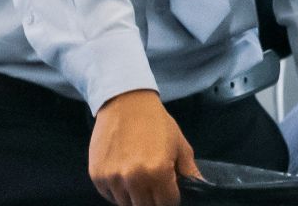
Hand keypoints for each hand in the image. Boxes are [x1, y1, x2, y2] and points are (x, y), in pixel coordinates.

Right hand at [88, 89, 200, 205]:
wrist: (124, 101)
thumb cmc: (156, 122)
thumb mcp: (179, 144)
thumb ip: (190, 171)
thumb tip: (201, 189)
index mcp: (158, 172)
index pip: (167, 204)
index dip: (170, 198)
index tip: (168, 189)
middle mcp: (133, 179)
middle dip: (153, 199)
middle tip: (153, 183)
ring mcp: (113, 178)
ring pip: (127, 204)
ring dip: (134, 196)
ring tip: (137, 177)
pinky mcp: (97, 176)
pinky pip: (109, 196)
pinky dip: (117, 191)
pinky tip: (123, 174)